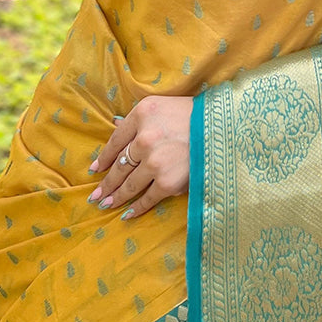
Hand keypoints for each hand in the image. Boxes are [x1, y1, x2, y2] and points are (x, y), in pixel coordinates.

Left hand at [87, 96, 193, 219]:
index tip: (96, 169)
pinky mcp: (168, 182)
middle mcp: (144, 138)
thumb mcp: (164, 106)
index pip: (116, 139)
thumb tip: (115, 124)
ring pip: (129, 183)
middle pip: (119, 164)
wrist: (225, 130)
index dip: (104, 157)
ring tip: (106, 204)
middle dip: (106, 182)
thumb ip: (140, 118)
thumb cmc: (197, 115)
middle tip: (95, 195)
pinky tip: (127, 214)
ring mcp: (155, 162)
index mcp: (142, 115)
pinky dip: (136, 208)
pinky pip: (147, 198)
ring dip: (116, 196)